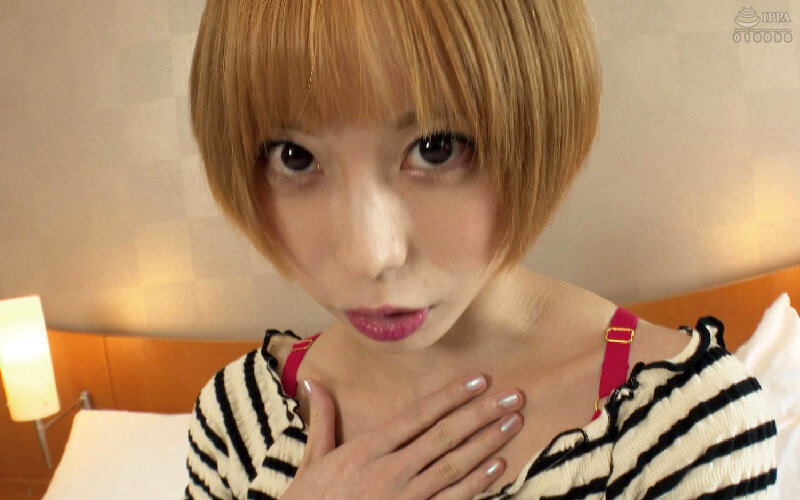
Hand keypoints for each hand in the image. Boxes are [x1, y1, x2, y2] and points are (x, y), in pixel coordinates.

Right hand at [280, 374, 523, 498]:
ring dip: (488, 443)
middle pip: (445, 436)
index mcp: (368, 449)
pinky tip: (498, 467)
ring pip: (455, 465)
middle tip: (514, 396)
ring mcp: (406, 498)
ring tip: (512, 422)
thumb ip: (322, 418)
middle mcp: (391, 470)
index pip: (418, 416)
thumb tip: (311, 381)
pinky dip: (477, 483)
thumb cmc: (310, 499)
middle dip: (482, 414)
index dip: (451, 396)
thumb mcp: (313, 458)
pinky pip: (452, 499)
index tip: (479, 379)